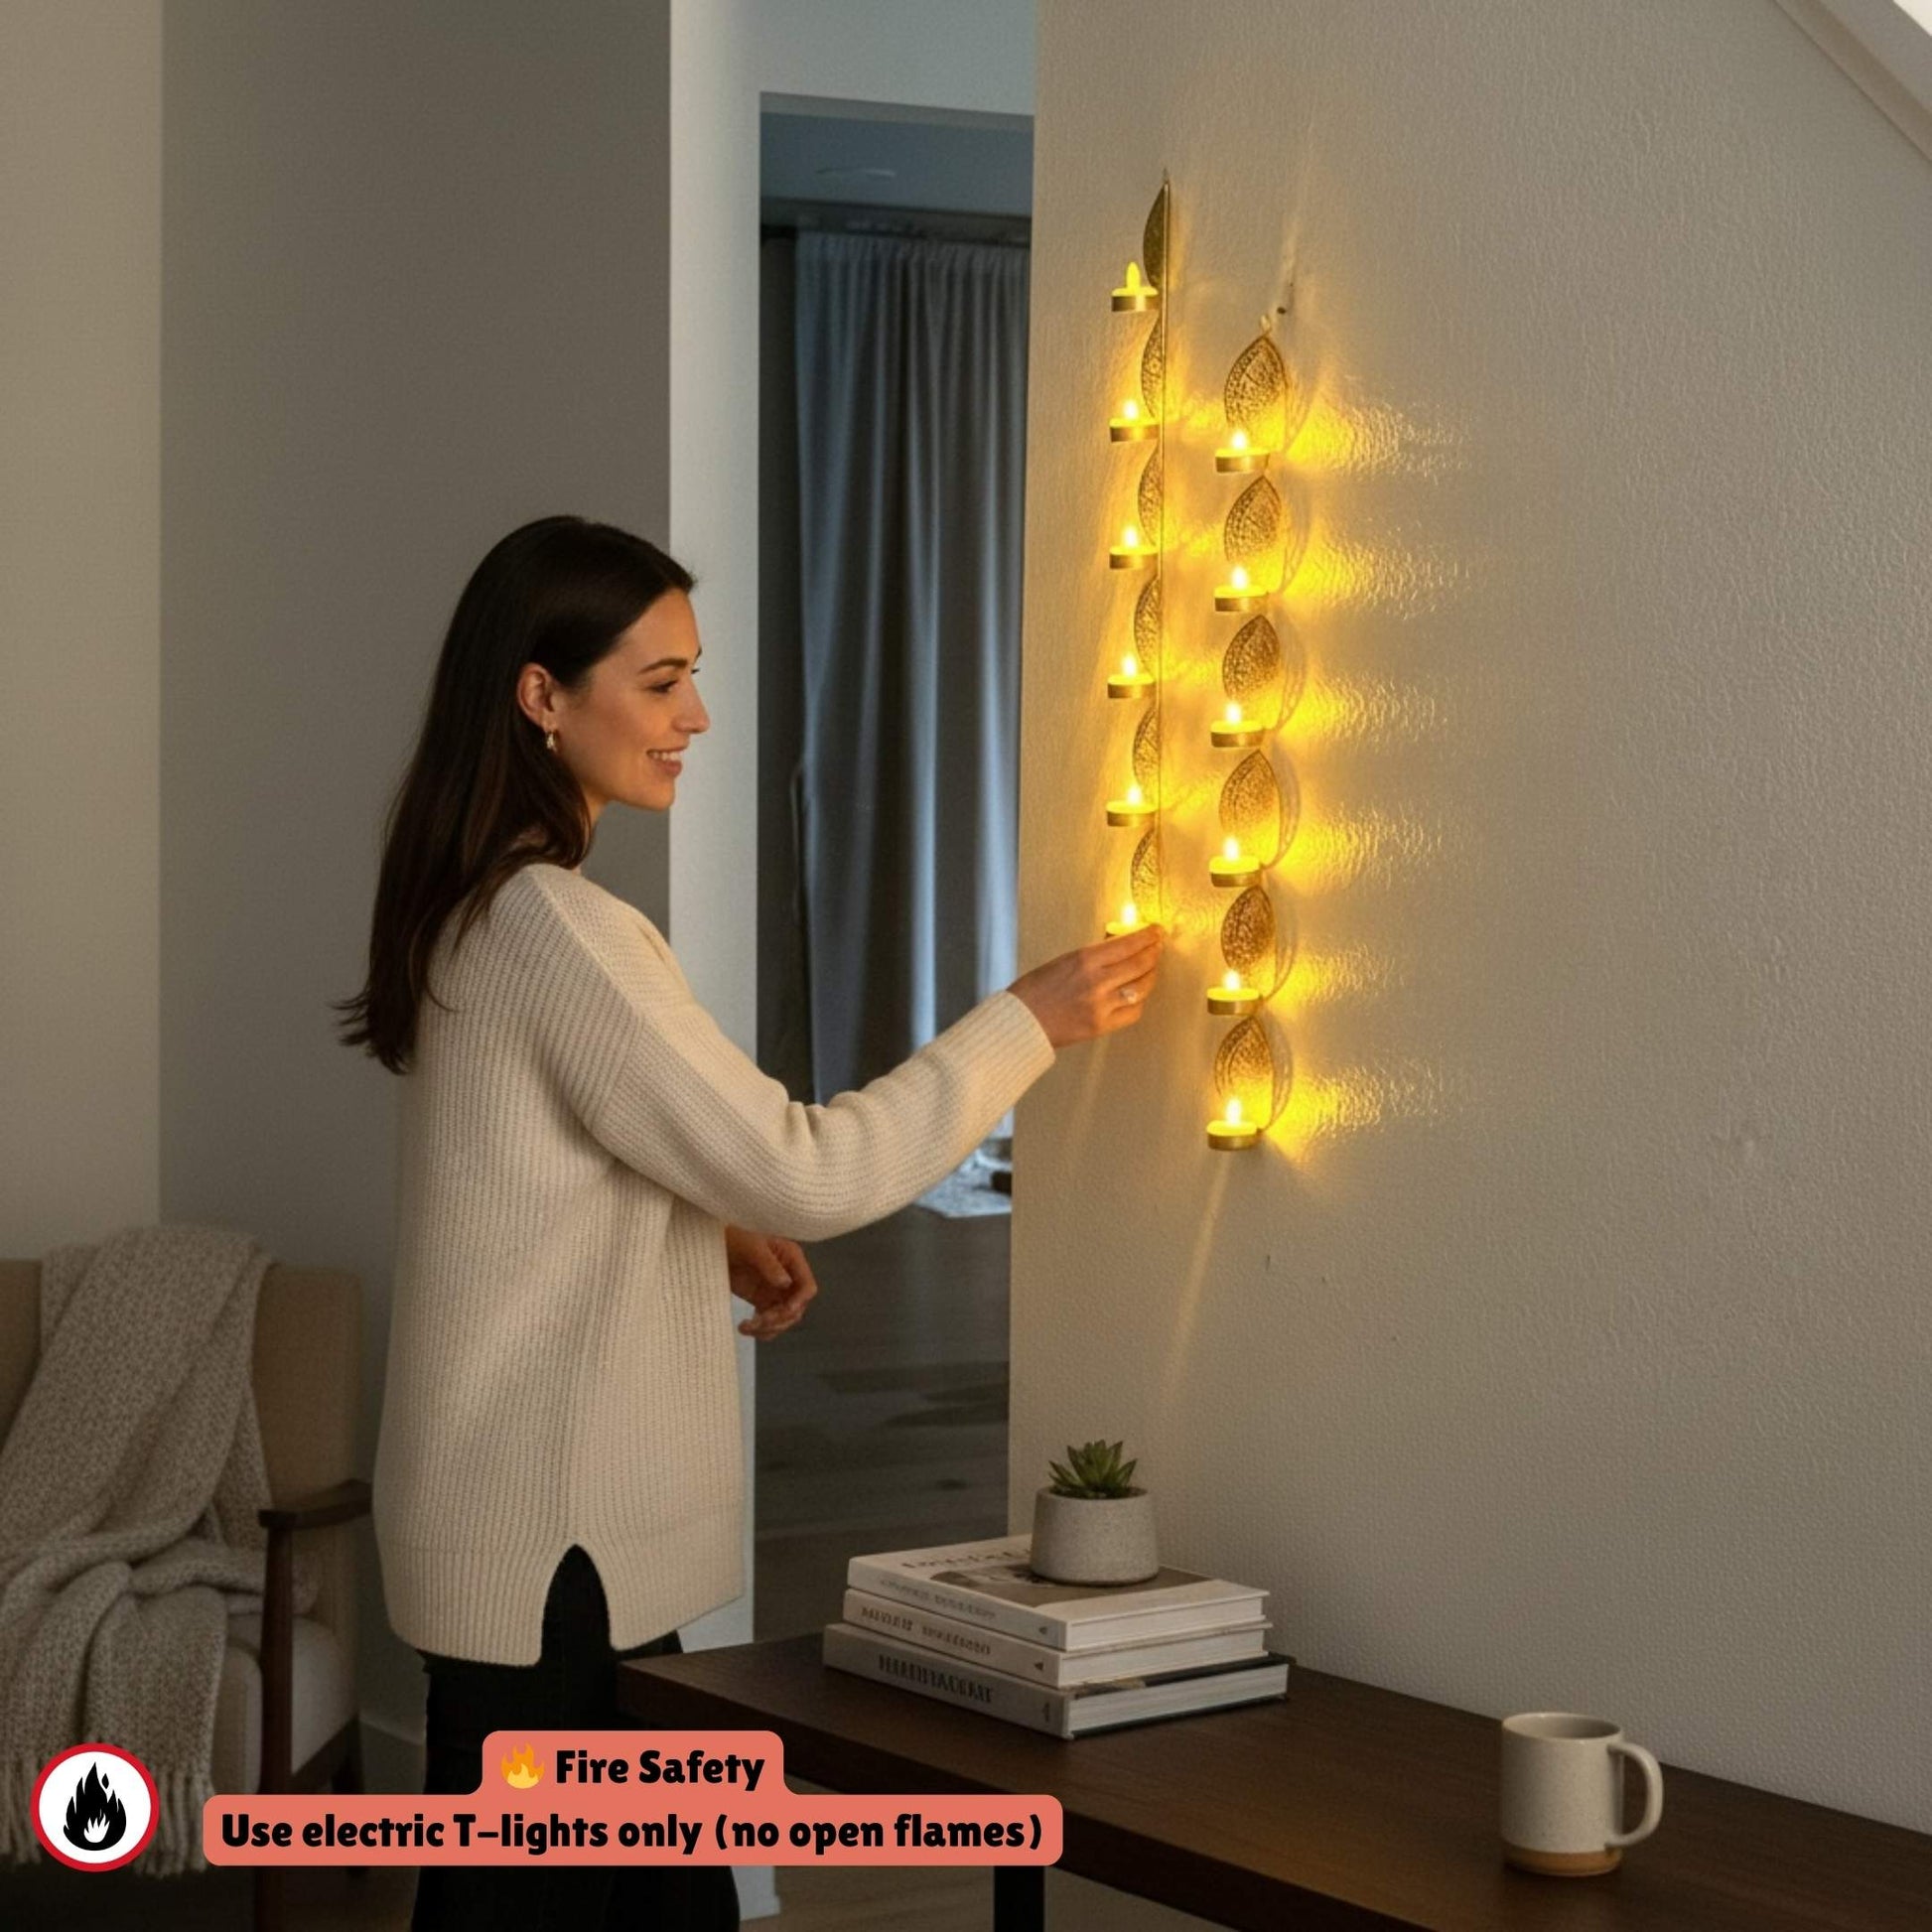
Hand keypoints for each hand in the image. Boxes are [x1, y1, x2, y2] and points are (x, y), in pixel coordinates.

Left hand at [724, 1227, 817, 1338]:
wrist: (713, 1243)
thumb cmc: (735, 1237)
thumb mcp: (752, 1247)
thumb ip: (769, 1264)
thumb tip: (785, 1284)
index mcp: (792, 1259)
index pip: (807, 1286)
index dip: (800, 1301)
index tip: (785, 1311)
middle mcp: (789, 1277)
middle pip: (796, 1308)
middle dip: (780, 1318)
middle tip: (759, 1321)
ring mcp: (775, 1291)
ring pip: (783, 1319)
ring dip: (768, 1328)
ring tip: (747, 1327)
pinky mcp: (762, 1300)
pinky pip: (768, 1322)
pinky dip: (760, 1330)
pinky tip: (745, 1327)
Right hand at [1008, 925, 1164, 1047]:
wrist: (1021, 1022)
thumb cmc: (1034, 990)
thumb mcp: (1063, 961)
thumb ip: (1093, 956)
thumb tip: (1118, 946)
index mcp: (1085, 959)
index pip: (1127, 943)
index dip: (1147, 936)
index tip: (1156, 931)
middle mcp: (1097, 981)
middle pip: (1140, 963)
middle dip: (1154, 953)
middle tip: (1158, 947)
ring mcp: (1102, 1005)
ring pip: (1141, 987)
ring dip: (1151, 976)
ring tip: (1152, 969)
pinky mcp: (1102, 1025)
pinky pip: (1133, 1012)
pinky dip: (1139, 1001)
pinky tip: (1138, 995)